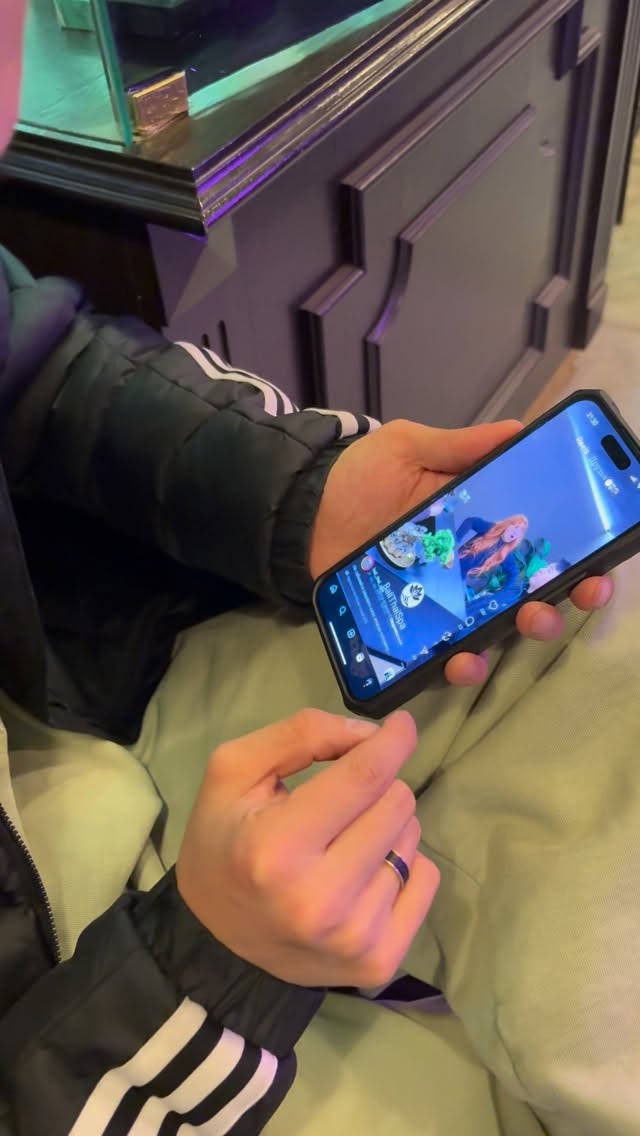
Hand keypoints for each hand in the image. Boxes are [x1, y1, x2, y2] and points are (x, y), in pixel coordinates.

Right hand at [176, 709, 438, 987]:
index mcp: (278, 847)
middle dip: (376, 787)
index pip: (364, 777)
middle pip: (397, 803)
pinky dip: (404, 865)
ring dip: (387, 826)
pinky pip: (427, 880)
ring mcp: (355, 937)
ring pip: (413, 839)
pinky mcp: (380, 962)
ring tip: (344, 842)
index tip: (401, 724)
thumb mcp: (235, 771)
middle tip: (341, 803)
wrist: (216, 942)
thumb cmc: (224, 843)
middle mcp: (321, 899)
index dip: (392, 741)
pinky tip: (364, 874)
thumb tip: (371, 733)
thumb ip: (301, 735)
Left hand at [310, 419, 613, 685]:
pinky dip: (461, 664)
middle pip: (533, 590)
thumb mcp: (407, 448)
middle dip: (564, 597)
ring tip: (526, 621)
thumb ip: (459, 446)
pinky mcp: (412, 630)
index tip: (603, 561)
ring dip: (523, 630)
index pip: (540, 541)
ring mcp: (443, 603)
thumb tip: (520, 430)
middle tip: (574, 593)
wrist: (300, 515)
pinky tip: (462, 659)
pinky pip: (444, 655)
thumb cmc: (357, 479)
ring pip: (498, 629)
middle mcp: (471, 568)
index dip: (578, 553)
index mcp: (480, 523)